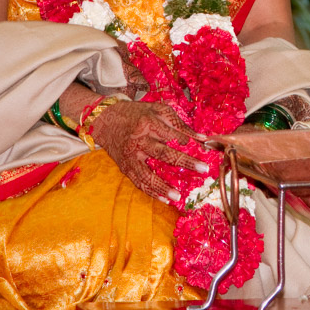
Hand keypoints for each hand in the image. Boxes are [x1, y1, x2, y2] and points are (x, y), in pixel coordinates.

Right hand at [86, 100, 206, 203]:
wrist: (106, 120)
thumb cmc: (137, 114)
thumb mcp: (158, 110)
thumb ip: (179, 123)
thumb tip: (202, 138)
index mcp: (148, 123)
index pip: (170, 133)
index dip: (186, 140)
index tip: (203, 147)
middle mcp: (139, 140)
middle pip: (163, 153)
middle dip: (184, 162)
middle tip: (204, 169)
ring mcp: (131, 156)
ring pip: (147, 174)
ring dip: (163, 186)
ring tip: (178, 196)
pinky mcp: (125, 167)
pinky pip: (138, 182)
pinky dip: (151, 192)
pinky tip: (164, 199)